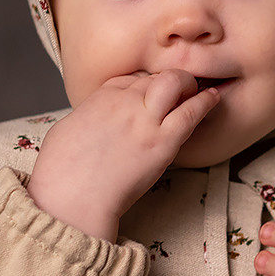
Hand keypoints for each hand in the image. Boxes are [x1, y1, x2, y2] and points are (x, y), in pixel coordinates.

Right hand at [26, 71, 219, 240]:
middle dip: (168, 80)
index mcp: (99, 99)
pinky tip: (213, 99)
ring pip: (174, 83)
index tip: (151, 94)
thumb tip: (95, 121)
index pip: (130, 79)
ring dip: (188, 84)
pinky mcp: (161, 143)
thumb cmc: (61, 173)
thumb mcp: (66, 130)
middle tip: (178, 91)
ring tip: (198, 91)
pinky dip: (205, 102)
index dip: (144, 84)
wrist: (71, 198)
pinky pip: (190, 113)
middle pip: (154, 77)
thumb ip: (87, 119)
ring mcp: (144, 120)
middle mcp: (123, 102)